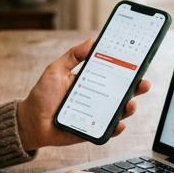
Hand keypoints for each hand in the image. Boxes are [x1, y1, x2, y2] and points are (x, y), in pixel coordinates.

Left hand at [16, 38, 151, 149]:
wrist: (30, 122)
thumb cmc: (42, 96)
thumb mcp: (56, 70)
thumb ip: (73, 56)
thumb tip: (91, 41)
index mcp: (91, 81)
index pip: (113, 74)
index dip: (128, 69)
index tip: (139, 62)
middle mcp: (97, 98)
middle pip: (122, 93)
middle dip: (136, 88)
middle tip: (143, 83)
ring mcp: (96, 115)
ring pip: (119, 112)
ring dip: (128, 108)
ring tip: (130, 103)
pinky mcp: (92, 131)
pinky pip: (108, 131)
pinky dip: (116, 128)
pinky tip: (119, 123)